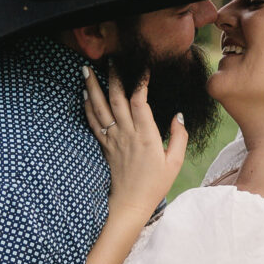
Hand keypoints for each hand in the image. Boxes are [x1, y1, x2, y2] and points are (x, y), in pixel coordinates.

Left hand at [84, 63, 187, 219]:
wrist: (130, 204)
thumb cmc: (155, 185)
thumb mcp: (175, 163)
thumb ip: (179, 137)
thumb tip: (178, 115)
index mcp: (147, 136)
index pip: (140, 102)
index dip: (140, 83)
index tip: (142, 68)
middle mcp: (127, 134)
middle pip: (117, 99)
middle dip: (112, 77)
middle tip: (110, 59)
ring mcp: (113, 140)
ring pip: (100, 108)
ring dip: (92, 87)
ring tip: (85, 69)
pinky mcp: (105, 146)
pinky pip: (93, 122)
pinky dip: (88, 106)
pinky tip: (85, 94)